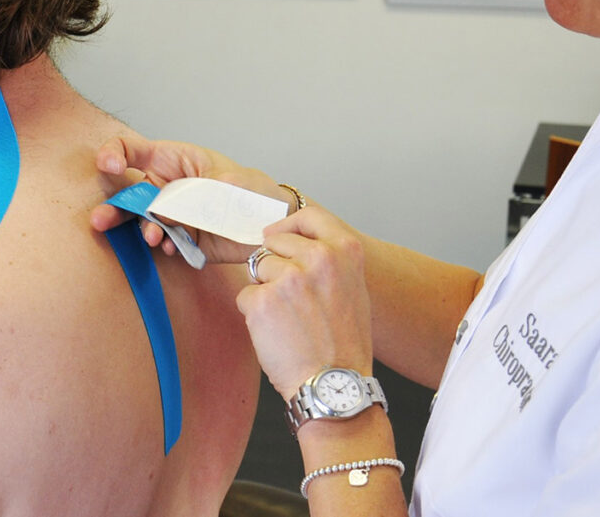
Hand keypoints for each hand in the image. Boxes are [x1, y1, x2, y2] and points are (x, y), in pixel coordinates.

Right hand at [91, 135, 289, 263]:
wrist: (271, 224)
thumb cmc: (252, 189)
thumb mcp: (225, 183)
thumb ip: (193, 196)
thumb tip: (163, 214)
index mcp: (173, 159)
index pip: (132, 149)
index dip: (114, 154)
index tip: (110, 167)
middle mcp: (166, 186)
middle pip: (128, 192)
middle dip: (113, 206)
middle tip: (99, 220)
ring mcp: (171, 214)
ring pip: (142, 221)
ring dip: (140, 230)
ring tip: (152, 237)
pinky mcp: (180, 238)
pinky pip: (162, 241)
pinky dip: (163, 245)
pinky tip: (171, 246)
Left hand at [235, 206, 373, 400]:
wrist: (334, 386)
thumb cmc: (345, 343)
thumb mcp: (353, 288)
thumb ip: (329, 259)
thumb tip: (295, 241)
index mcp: (345, 250)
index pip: (307, 215)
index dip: (288, 227)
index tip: (278, 238)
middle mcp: (319, 257)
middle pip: (275, 242)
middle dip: (275, 265)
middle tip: (293, 300)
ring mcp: (289, 278)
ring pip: (258, 268)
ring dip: (265, 290)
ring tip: (289, 320)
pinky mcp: (262, 301)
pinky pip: (246, 295)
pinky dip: (254, 313)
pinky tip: (276, 333)